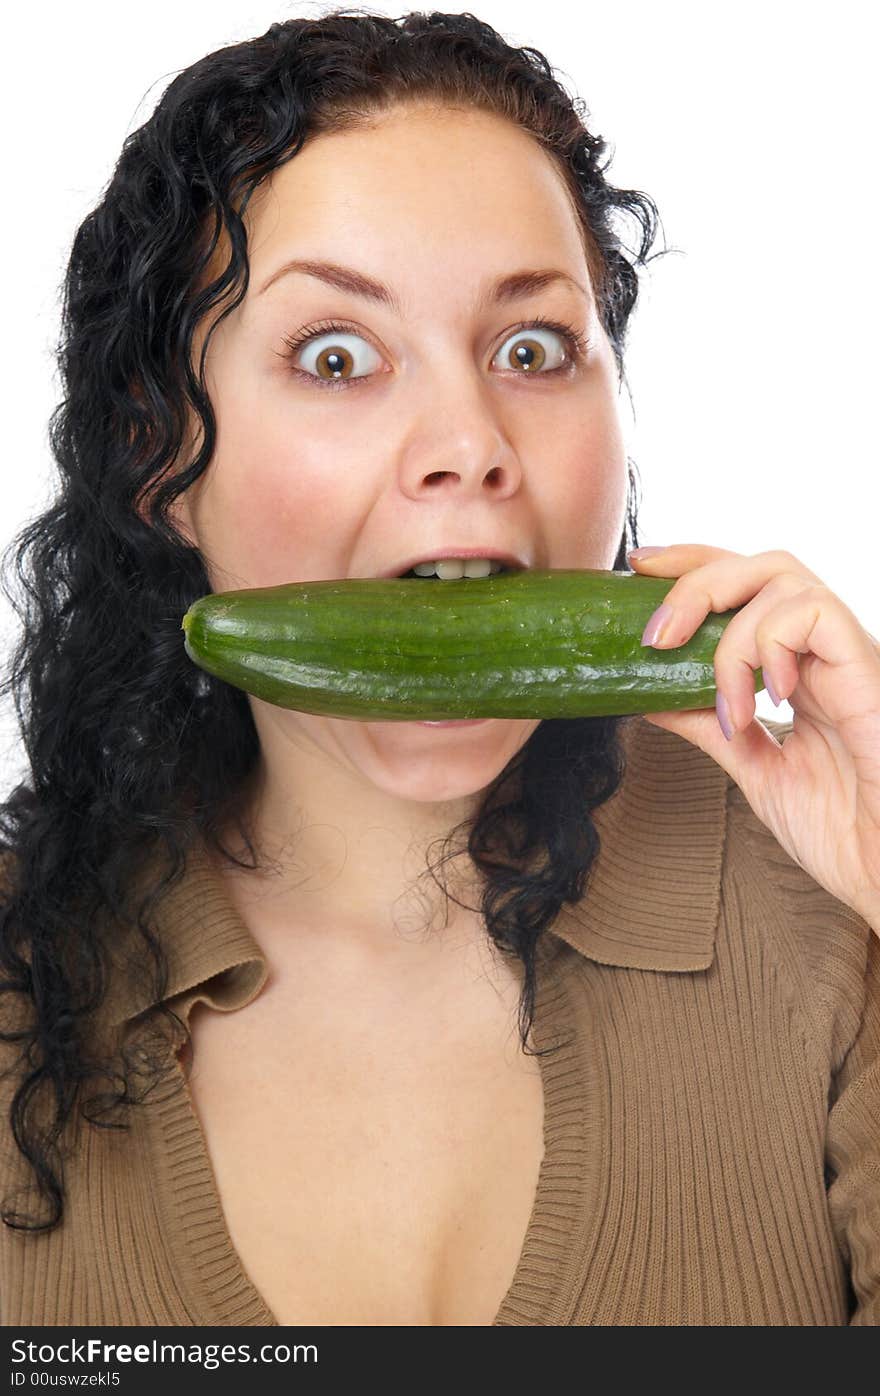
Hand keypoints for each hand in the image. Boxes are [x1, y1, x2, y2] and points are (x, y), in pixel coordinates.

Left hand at [628, 544, 879, 932]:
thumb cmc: (843, 830)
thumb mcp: (755, 767)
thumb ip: (708, 725)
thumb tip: (647, 694)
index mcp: (800, 669)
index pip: (747, 588)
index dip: (692, 566)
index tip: (639, 569)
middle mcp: (824, 653)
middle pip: (760, 565)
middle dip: (695, 580)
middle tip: (655, 634)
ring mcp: (847, 657)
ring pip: (782, 578)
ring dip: (729, 635)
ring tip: (727, 703)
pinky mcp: (866, 667)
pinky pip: (814, 612)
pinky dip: (773, 643)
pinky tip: (771, 696)